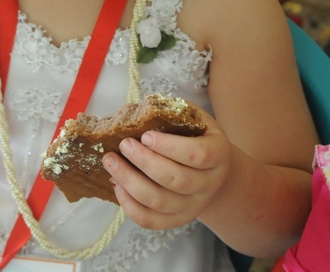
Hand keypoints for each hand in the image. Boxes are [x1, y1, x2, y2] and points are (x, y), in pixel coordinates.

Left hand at [102, 107, 231, 229]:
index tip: (145, 135)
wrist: (213, 170)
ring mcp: (193, 206)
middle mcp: (209, 184)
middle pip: (176, 179)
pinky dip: (129, 205)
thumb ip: (173, 113)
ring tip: (111, 162)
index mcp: (218, 154)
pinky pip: (150, 220)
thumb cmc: (198, 137)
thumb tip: (138, 109)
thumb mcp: (195, 119)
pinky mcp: (177, 220)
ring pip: (159, 201)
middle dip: (144, 161)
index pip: (196, 154)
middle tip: (124, 145)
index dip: (169, 146)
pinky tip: (117, 184)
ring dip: (130, 181)